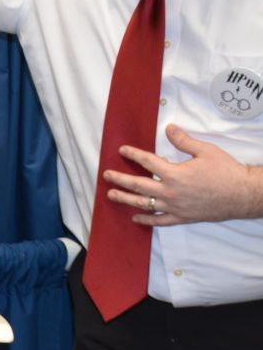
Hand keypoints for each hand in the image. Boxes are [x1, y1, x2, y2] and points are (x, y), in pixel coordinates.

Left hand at [102, 124, 262, 225]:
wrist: (242, 194)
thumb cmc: (226, 171)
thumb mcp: (205, 151)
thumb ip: (183, 141)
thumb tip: (169, 128)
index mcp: (175, 174)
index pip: (147, 162)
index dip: (133, 155)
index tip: (122, 150)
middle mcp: (171, 192)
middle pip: (138, 185)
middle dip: (120, 179)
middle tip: (107, 175)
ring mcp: (175, 207)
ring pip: (144, 204)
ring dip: (126, 199)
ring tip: (111, 195)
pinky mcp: (182, 218)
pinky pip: (159, 221)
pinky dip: (146, 220)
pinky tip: (135, 218)